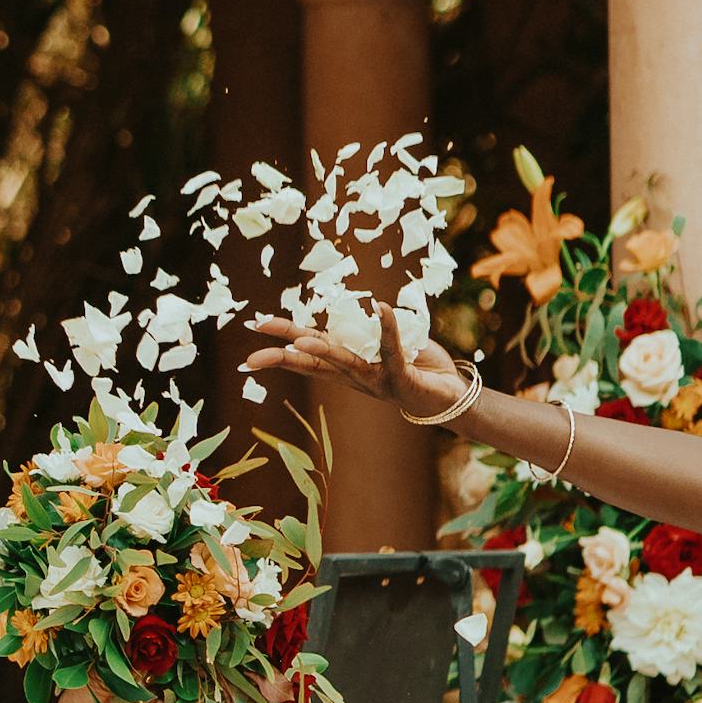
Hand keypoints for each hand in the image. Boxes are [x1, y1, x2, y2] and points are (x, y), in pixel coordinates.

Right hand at [243, 297, 480, 429]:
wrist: (451, 397)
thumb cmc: (419, 366)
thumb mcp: (388, 345)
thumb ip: (373, 329)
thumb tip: (365, 305)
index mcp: (347, 366)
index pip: (307, 354)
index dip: (280, 345)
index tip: (253, 332)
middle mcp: (355, 376)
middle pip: (313, 363)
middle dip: (281, 359)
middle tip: (251, 357)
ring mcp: (376, 380)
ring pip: (344, 362)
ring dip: (322, 351)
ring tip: (298, 342)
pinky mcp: (401, 378)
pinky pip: (393, 350)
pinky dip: (388, 327)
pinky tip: (381, 307)